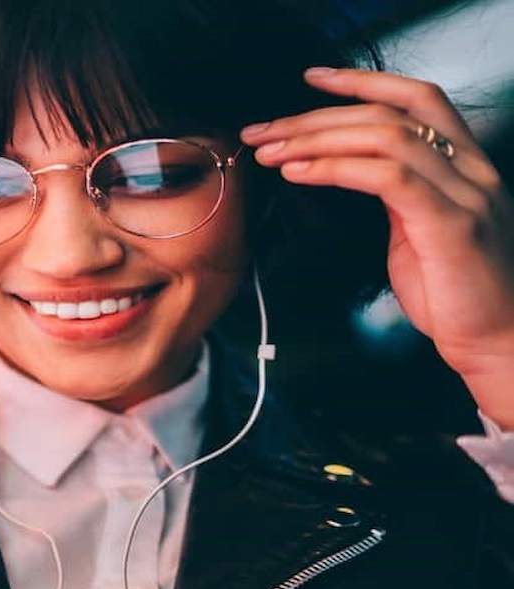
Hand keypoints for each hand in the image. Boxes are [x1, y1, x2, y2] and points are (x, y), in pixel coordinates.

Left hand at [241, 66, 513, 381]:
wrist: (497, 342)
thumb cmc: (455, 293)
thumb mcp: (418, 231)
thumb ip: (394, 196)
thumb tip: (344, 172)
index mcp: (463, 166)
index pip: (417, 99)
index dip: (364, 82)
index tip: (311, 79)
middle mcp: (470, 170)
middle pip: (389, 114)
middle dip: (317, 117)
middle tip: (264, 131)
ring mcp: (465, 194)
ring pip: (386, 137)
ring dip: (317, 139)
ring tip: (272, 152)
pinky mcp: (451, 224)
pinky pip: (388, 177)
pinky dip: (337, 168)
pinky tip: (300, 173)